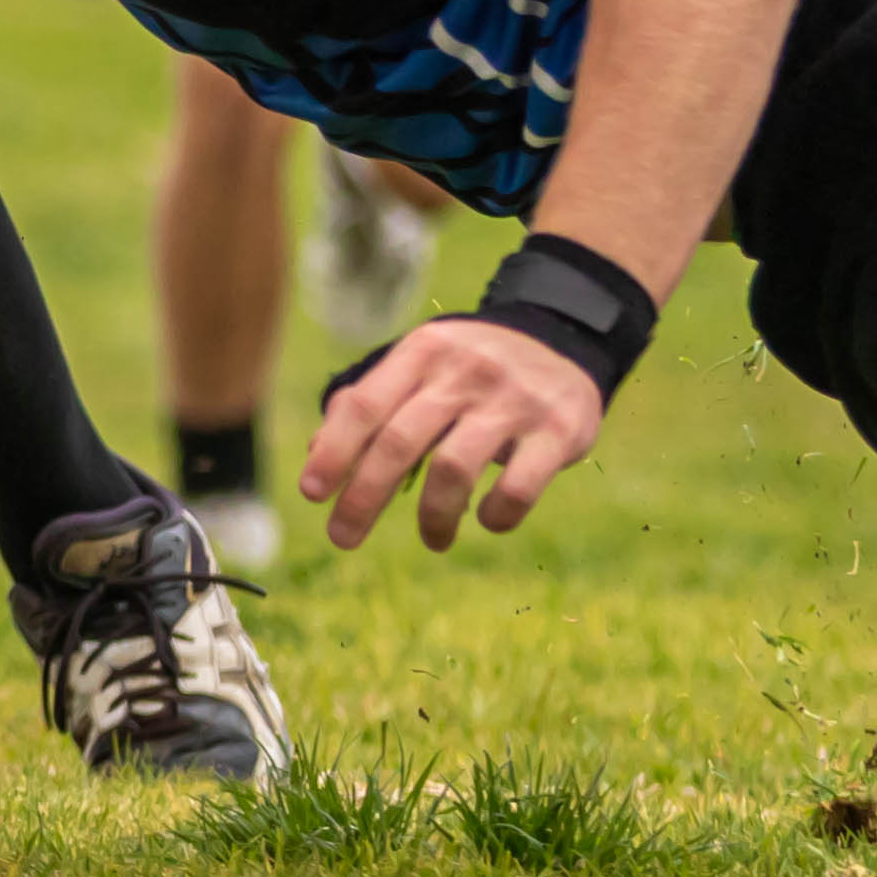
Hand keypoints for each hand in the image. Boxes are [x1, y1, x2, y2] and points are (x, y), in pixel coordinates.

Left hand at [298, 315, 605, 551]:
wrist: (564, 338)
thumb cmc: (472, 367)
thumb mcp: (422, 365)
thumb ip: (372, 401)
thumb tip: (315, 451)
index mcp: (423, 352)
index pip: (366, 404)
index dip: (334, 450)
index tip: (312, 493)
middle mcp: (464, 371)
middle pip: (399, 442)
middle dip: (363, 497)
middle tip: (342, 536)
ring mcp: (513, 400)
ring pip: (453, 469)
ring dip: (433, 517)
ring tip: (433, 539)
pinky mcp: (558, 430)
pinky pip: (517, 487)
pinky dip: (496, 515)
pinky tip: (489, 519)